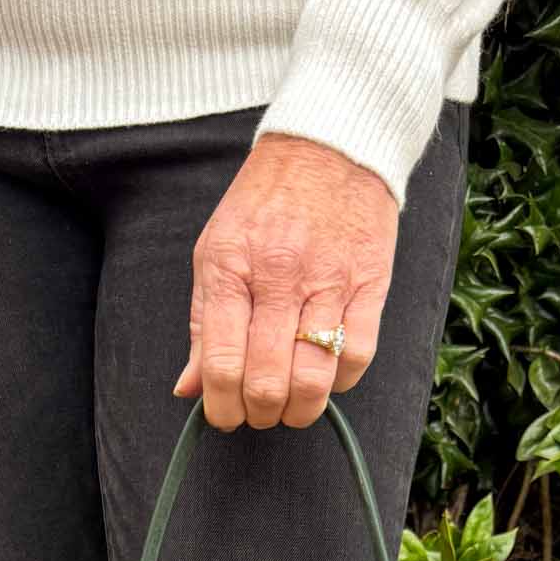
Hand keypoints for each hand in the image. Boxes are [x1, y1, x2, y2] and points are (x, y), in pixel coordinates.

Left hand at [173, 134, 398, 431]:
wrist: (328, 145)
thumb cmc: (266, 202)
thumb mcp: (216, 251)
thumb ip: (202, 324)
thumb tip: (189, 388)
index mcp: (231, 269)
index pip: (222, 363)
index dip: (221, 407)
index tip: (225, 415)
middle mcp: (279, 277)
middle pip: (267, 381)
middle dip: (259, 413)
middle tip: (259, 412)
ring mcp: (328, 282)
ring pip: (313, 378)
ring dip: (300, 409)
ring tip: (292, 405)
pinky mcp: (370, 284)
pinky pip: (356, 356)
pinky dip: (340, 381)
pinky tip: (326, 375)